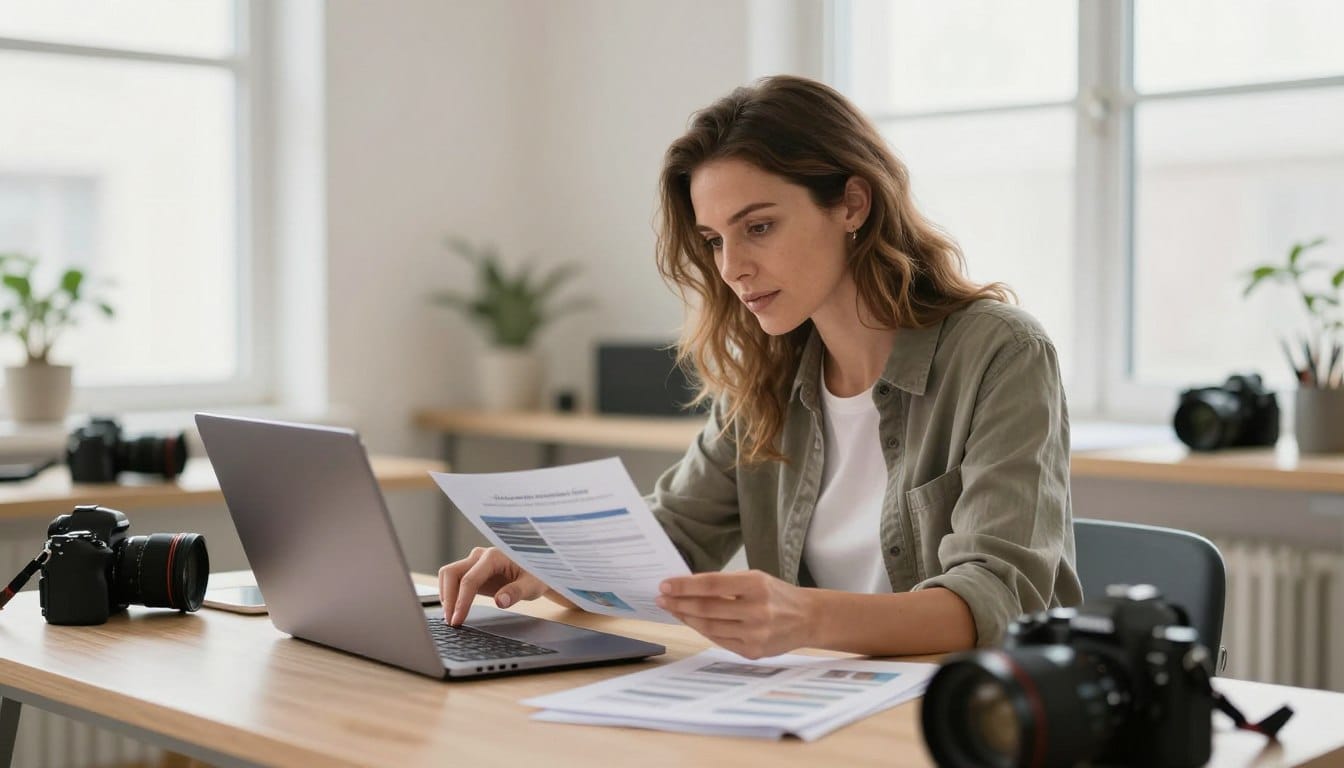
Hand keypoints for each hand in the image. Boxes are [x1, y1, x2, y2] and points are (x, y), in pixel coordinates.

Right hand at [437, 547, 549, 624]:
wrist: (537, 570)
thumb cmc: (537, 575)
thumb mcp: (532, 585)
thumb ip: (516, 592)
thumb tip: (500, 601)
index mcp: (494, 556)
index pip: (469, 579)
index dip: (461, 601)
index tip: (457, 620)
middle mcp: (480, 556)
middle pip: (451, 573)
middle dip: (448, 598)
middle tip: (451, 621)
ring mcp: (474, 562)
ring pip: (448, 575)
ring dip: (446, 596)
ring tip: (451, 617)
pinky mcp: (472, 570)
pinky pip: (454, 580)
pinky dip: (450, 594)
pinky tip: (455, 609)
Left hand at [656, 570, 815, 658]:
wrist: (808, 618)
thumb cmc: (777, 595)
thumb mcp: (755, 579)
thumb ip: (725, 584)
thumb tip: (687, 587)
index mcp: (757, 586)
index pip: (711, 585)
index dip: (685, 586)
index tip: (665, 585)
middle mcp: (757, 611)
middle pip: (706, 609)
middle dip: (678, 603)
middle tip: (661, 598)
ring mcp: (755, 634)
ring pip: (709, 628)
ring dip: (686, 618)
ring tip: (673, 610)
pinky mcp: (753, 652)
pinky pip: (719, 640)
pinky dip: (702, 630)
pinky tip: (692, 622)